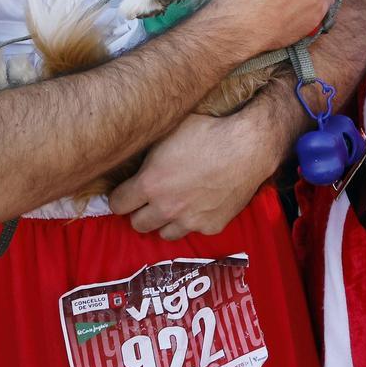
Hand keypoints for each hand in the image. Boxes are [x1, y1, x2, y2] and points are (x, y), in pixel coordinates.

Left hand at [109, 113, 272, 238]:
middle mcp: (166, 208)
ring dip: (164, 222)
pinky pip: (193, 230)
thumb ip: (149, 154)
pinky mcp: (210, 226)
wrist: (247, 147)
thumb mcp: (170, 133)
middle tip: (149, 200)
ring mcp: (189, 221)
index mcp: (150, 184)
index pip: (118, 204)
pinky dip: (193, 220)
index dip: (120, 197)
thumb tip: (136, 153)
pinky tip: (201, 204)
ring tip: (174, 205)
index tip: (126, 192)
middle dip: (140, 212)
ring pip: (164, 234)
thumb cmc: (208, 131)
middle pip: (137, 224)